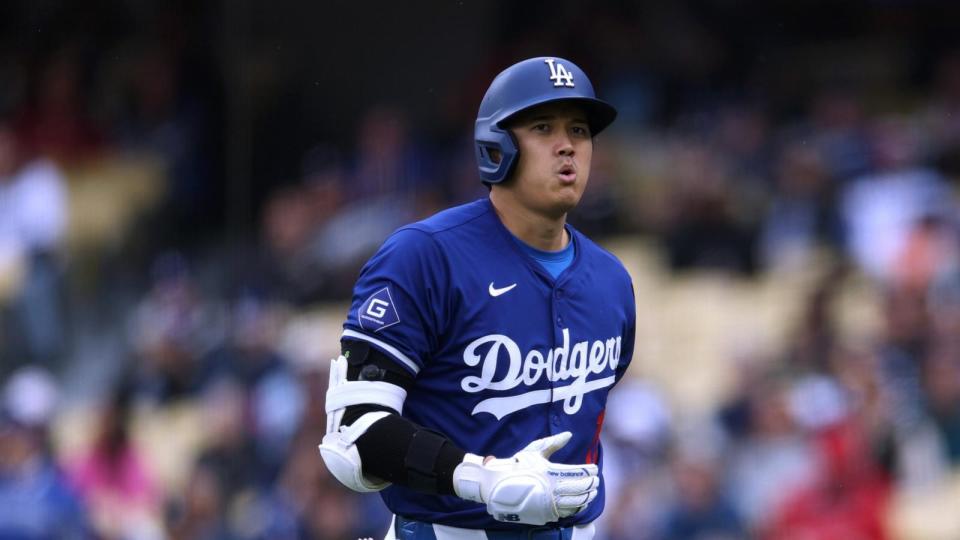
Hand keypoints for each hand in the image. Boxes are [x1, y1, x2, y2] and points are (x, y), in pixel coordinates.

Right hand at [452, 431, 598, 524]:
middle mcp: (552, 488)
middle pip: (581, 488)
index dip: (590, 471)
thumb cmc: (517, 465)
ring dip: (588, 496)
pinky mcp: (546, 513)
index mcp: (550, 472)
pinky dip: (578, 507)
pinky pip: (568, 512)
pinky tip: (581, 502)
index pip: (579, 473)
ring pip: (577, 502)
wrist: (498, 485)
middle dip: (592, 484)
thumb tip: (569, 435)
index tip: (595, 469)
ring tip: (591, 492)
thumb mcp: (534, 450)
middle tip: (596, 481)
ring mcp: (549, 503)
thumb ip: (553, 442)